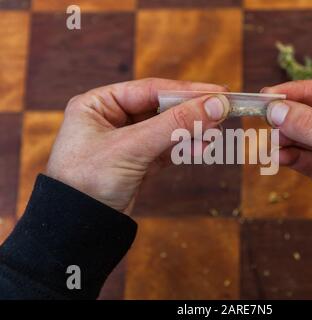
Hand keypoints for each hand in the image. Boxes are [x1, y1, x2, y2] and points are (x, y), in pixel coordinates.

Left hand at [46, 78, 229, 213]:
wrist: (78, 229)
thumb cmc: (88, 181)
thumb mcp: (133, 147)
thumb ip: (175, 124)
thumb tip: (215, 104)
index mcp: (99, 104)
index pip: (150, 90)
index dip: (186, 91)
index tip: (218, 92)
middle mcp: (111, 119)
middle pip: (161, 108)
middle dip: (191, 113)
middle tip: (222, 112)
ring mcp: (126, 142)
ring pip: (167, 129)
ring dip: (191, 131)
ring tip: (214, 133)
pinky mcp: (138, 163)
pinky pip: (167, 149)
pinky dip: (185, 148)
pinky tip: (202, 148)